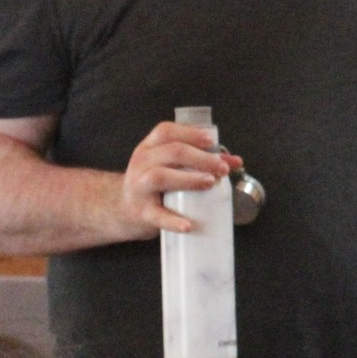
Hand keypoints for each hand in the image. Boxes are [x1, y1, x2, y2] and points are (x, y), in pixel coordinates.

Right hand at [119, 123, 240, 237]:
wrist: (122, 210)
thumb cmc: (153, 184)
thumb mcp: (170, 166)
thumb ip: (201, 161)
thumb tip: (234, 161)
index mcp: (149, 147)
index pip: (167, 131)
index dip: (190, 133)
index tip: (211, 141)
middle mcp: (141, 162)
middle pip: (172, 152)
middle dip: (201, 158)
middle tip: (222, 168)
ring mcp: (139, 187)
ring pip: (161, 176)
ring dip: (189, 178)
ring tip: (210, 182)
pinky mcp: (141, 212)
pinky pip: (157, 215)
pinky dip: (173, 221)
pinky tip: (188, 225)